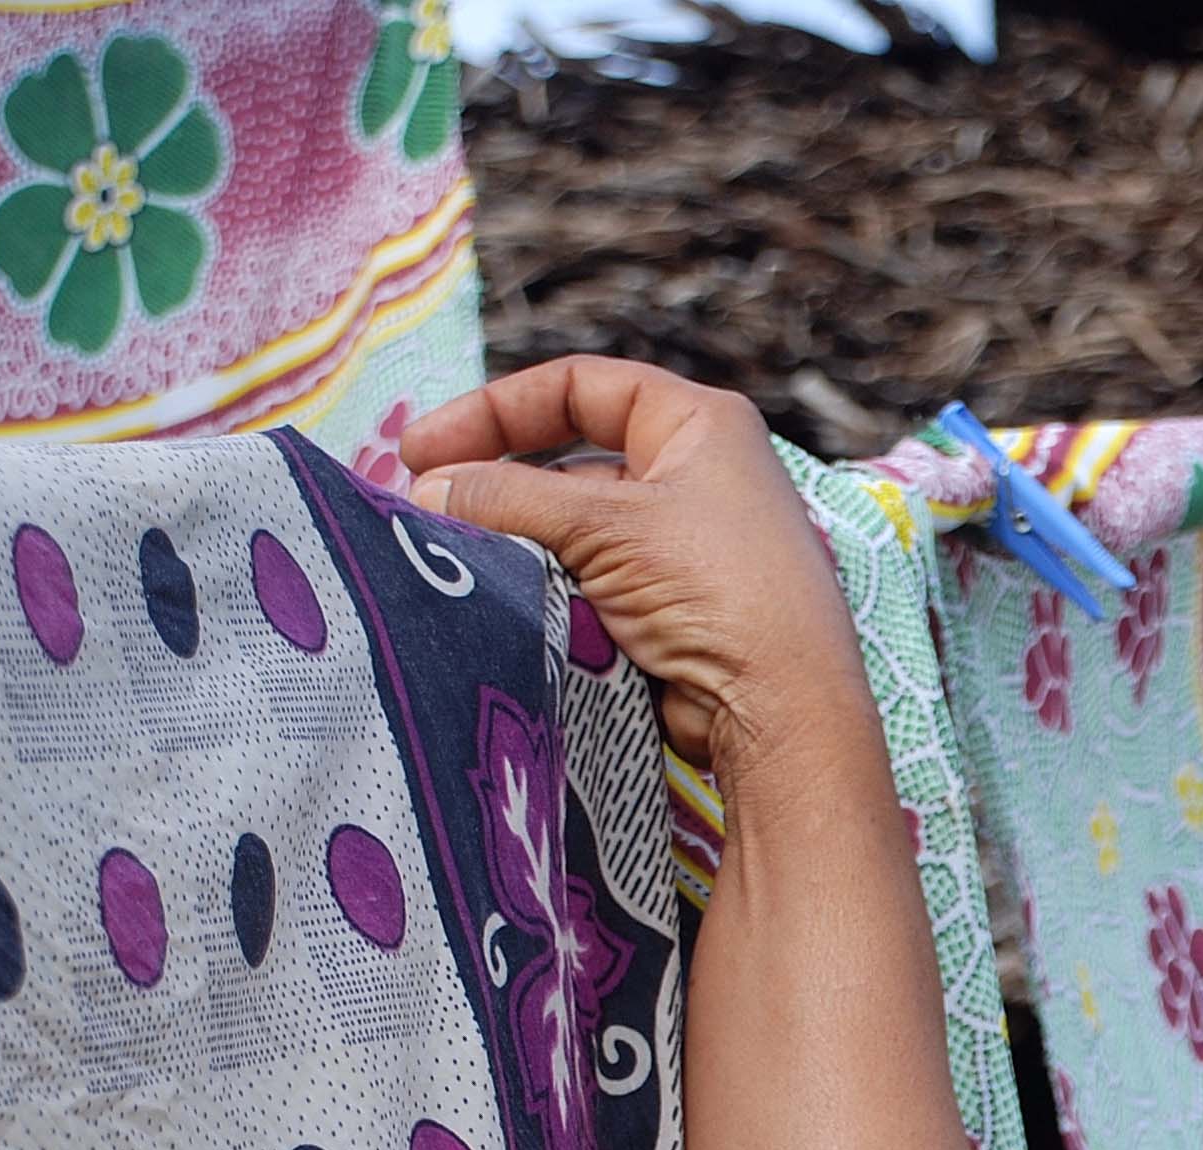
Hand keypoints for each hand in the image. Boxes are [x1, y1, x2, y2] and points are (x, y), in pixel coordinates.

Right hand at [403, 357, 874, 778]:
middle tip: (422, 504)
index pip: (579, 388)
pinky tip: (495, 597)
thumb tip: (426, 491)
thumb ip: (509, 496)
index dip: (496, 410)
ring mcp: (681, 546)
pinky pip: (586, 582)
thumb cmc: (716, 589)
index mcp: (699, 425)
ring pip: (571, 528)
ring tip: (449, 556)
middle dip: (497, 479)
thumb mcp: (605, 524)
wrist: (779, 708)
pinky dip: (541, 586)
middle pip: (569, 460)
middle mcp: (695, 476)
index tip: (424, 447)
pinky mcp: (666, 609)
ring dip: (514, 539)